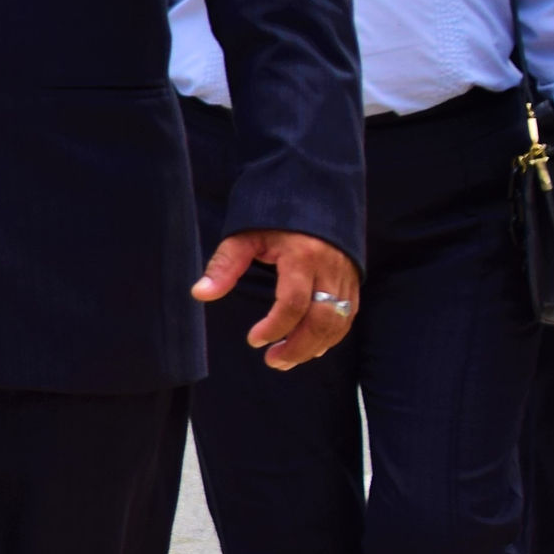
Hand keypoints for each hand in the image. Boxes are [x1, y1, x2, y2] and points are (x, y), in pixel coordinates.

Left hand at [193, 228, 361, 369]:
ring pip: (339, 321)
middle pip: (323, 319)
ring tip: (287, 359)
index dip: (275, 327)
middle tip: (273, 361)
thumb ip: (224, 266)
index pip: (293, 303)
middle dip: (299, 346)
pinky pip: (348, 315)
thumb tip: (200, 294)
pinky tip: (311, 347)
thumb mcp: (244, 235)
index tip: (254, 341)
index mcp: (302, 256)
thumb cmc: (273, 216)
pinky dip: (331, 335)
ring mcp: (346, 274)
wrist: (314, 192)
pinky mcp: (353, 279)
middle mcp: (330, 268)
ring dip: (315, 346)